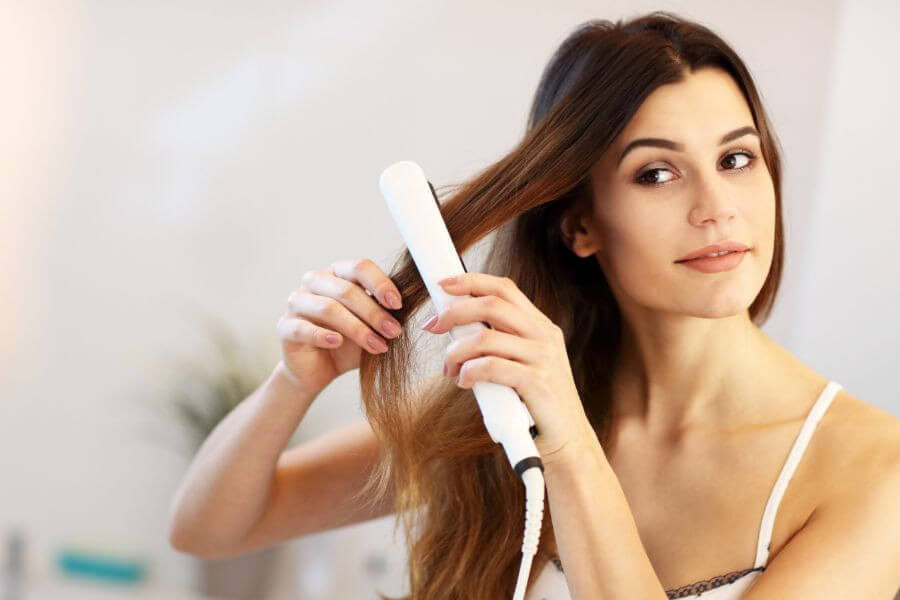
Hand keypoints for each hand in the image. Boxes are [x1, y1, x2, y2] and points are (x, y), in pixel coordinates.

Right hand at [276, 258, 403, 395]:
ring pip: (327, 308)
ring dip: (357, 328)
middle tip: (394, 332)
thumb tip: (415, 301)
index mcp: (338, 273)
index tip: (398, 304)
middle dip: (374, 312)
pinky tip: (339, 343)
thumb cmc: (349, 343)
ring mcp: (296, 303)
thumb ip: (387, 312)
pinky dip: (323, 335)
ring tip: (378, 346)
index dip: (380, 284)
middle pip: (346, 289)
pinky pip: (303, 327)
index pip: (359, 267)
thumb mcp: (372, 326)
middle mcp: (315, 282)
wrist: (319, 371)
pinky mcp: (285, 327)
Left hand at [422, 272, 598, 468]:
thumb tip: (454, 326)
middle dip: (454, 311)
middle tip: (433, 327)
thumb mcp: (521, 364)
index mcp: (540, 326)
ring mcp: (543, 358)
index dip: (471, 281)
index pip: (504, 288)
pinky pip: (491, 366)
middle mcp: (544, 336)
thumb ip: (499, 343)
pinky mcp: (537, 382)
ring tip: (448, 368)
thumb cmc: (534, 404)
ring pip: (485, 337)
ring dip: (455, 351)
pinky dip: (469, 372)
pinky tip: (464, 382)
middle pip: (492, 304)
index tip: (442, 285)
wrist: (568, 442)